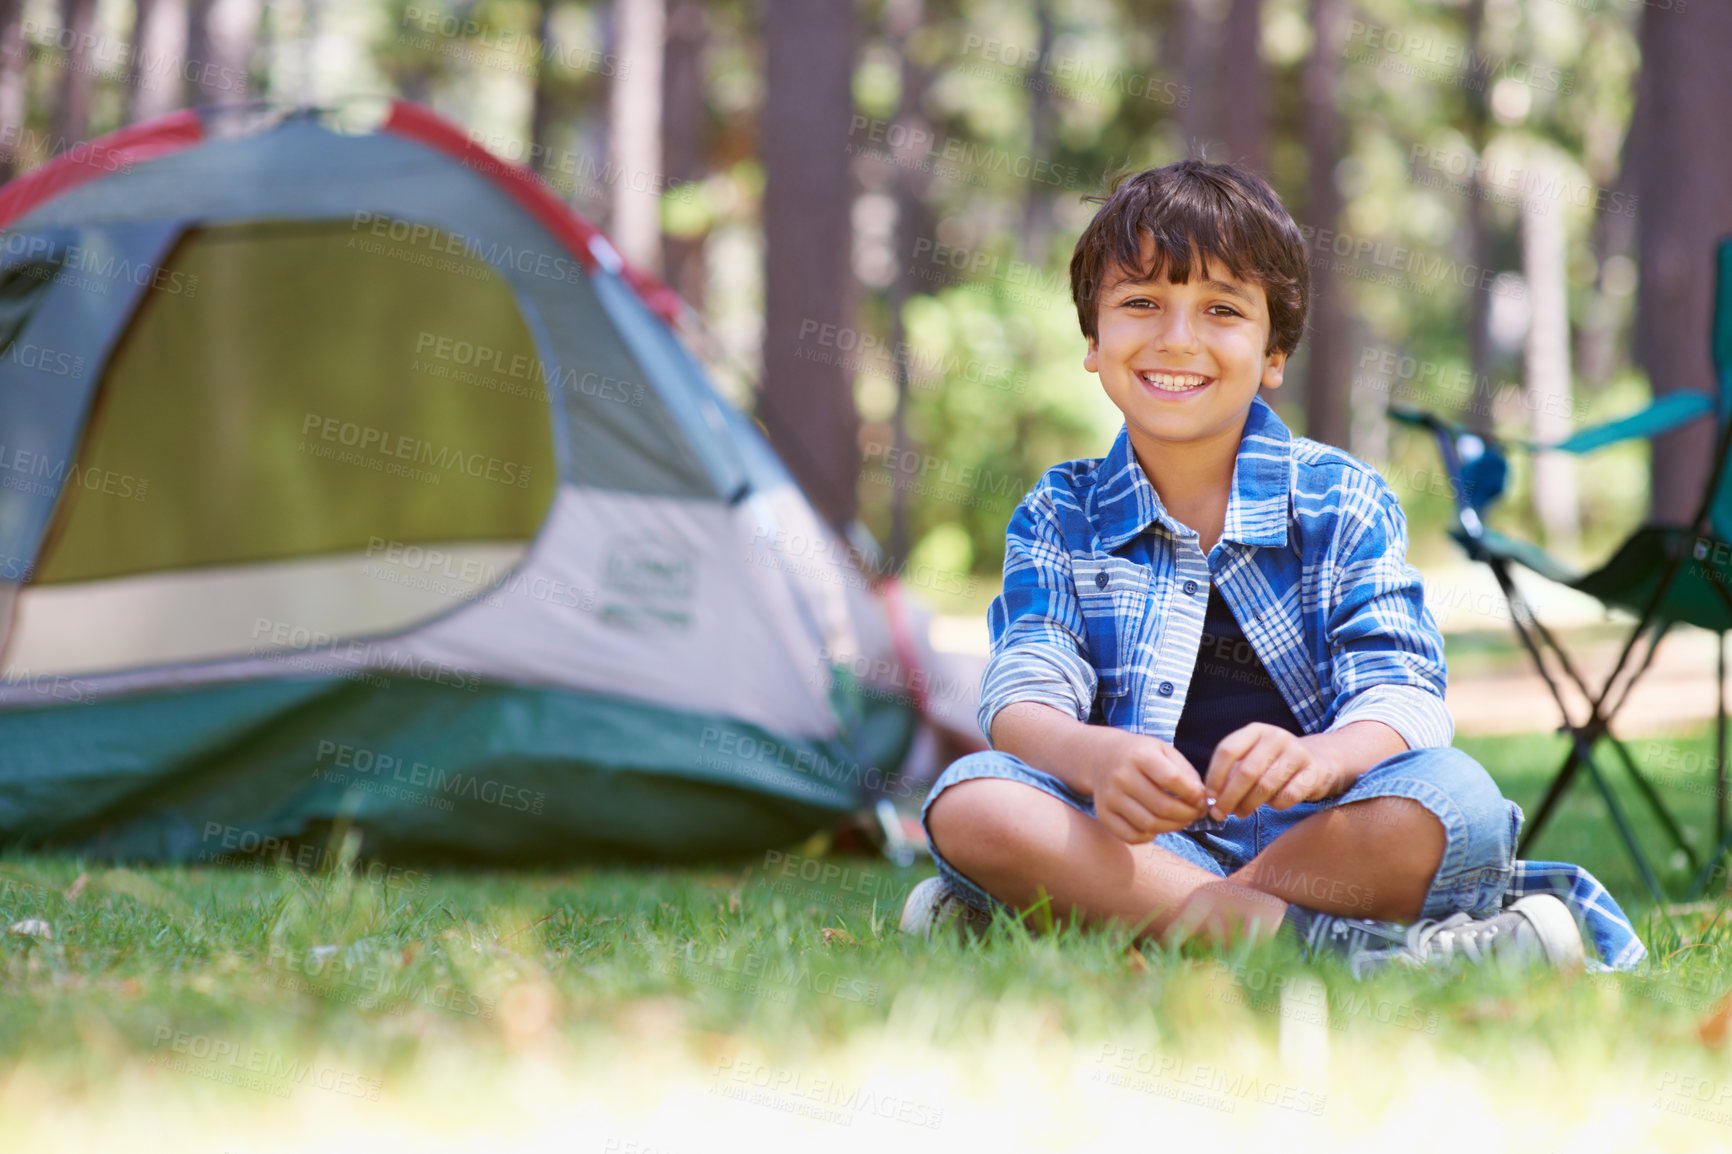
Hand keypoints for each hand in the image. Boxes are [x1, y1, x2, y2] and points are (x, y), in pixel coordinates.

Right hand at [1088, 729, 1209, 843]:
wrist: (1101, 756)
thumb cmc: (1140, 754)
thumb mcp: (1164, 751)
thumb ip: (1185, 772)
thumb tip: (1201, 800)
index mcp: (1140, 755)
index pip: (1172, 780)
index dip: (1193, 794)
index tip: (1202, 799)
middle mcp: (1121, 776)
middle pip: (1162, 806)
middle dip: (1187, 815)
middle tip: (1195, 814)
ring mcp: (1110, 797)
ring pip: (1149, 824)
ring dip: (1173, 827)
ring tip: (1181, 820)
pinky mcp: (1103, 814)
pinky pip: (1131, 836)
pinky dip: (1150, 836)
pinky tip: (1157, 826)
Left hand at [1203, 723, 1343, 820]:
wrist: (1318, 760)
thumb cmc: (1274, 763)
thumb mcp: (1252, 758)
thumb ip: (1231, 774)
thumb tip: (1212, 799)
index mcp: (1255, 730)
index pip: (1227, 750)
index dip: (1214, 776)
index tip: (1208, 797)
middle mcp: (1276, 737)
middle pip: (1246, 771)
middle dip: (1229, 797)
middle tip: (1220, 813)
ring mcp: (1297, 753)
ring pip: (1265, 785)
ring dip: (1249, 805)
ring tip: (1241, 813)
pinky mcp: (1314, 771)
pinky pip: (1288, 796)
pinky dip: (1275, 805)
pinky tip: (1271, 805)